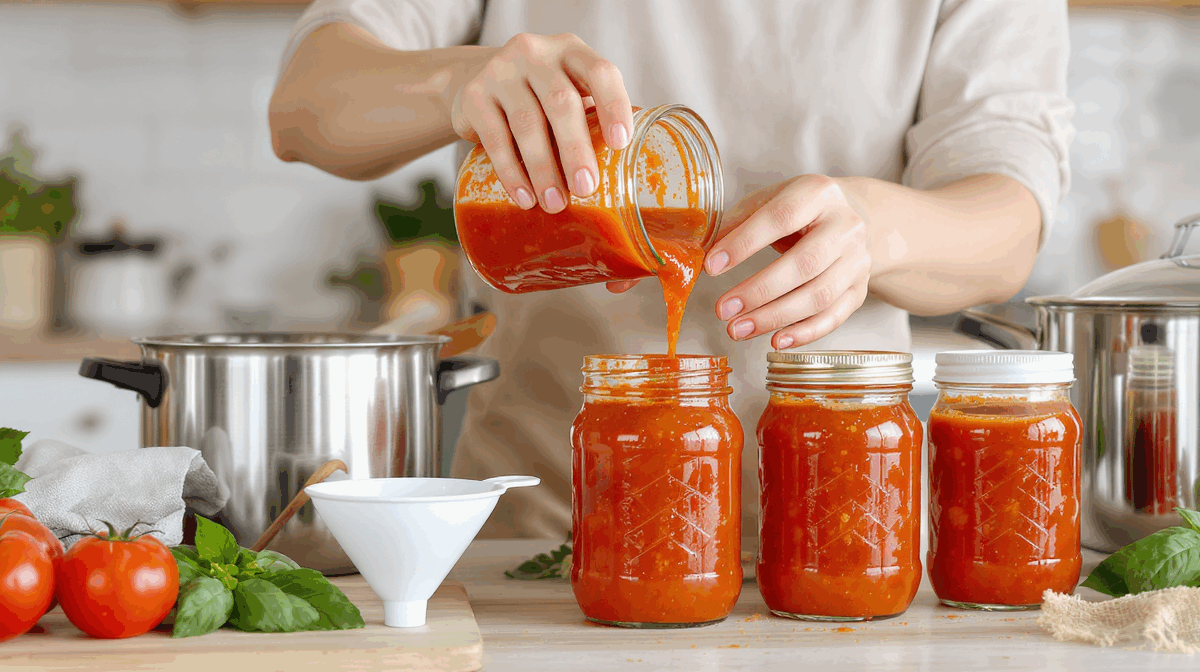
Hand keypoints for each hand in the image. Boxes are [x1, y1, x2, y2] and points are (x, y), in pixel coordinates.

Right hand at [452, 33, 633, 213]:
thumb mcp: (567, 91)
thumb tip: (629, 167)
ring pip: (527, 123)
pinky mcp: (474, 95)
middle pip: (561, 102)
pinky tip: (525, 197)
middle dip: (575, 150)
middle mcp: (535, 53)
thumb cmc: (538, 98)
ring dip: (543, 169)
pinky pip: (495, 139)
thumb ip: (593, 116)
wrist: (475, 81)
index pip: (600, 72)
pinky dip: (512, 173)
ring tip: (555, 204)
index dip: (613, 106)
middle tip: (586, 188)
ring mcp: (501, 71)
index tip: (620, 144)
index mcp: (570, 51)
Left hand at [706, 175, 871, 348]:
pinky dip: (805, 332)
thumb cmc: (798, 210)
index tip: (711, 266)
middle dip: (759, 291)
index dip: (744, 244)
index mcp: (818, 193)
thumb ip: (736, 222)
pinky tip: (776, 341)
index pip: (781, 217)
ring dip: (775, 317)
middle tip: (723, 310)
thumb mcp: (768, 201)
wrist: (852, 217)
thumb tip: (701, 251)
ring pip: (819, 295)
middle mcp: (846, 225)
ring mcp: (857, 259)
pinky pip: (834, 316)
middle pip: (805, 264)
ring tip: (738, 329)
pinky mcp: (860, 288)